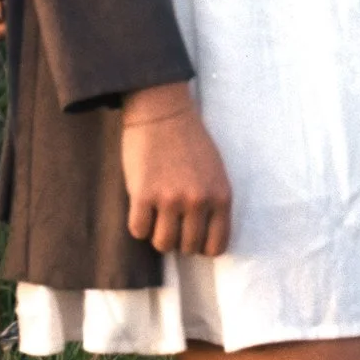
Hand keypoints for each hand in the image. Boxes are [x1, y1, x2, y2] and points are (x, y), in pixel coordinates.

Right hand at [120, 84, 232, 258]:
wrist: (162, 112)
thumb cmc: (190, 140)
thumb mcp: (215, 172)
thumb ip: (213, 202)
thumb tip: (204, 236)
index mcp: (221, 196)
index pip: (216, 246)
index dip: (202, 247)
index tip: (193, 237)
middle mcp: (198, 201)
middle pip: (187, 247)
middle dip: (179, 240)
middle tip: (171, 223)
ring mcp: (170, 200)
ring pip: (163, 244)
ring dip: (158, 235)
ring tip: (157, 217)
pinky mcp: (143, 195)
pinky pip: (139, 230)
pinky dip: (139, 225)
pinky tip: (141, 209)